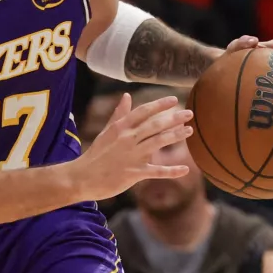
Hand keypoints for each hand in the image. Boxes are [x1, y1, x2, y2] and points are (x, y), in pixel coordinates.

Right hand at [74, 94, 192, 201]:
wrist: (82, 177)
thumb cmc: (96, 154)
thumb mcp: (106, 132)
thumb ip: (119, 114)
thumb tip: (127, 96)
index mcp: (119, 127)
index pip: (142, 112)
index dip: (159, 105)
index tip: (173, 99)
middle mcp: (126, 139)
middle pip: (154, 125)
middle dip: (173, 118)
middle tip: (189, 113)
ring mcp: (131, 156)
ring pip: (158, 142)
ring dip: (175, 136)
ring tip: (190, 130)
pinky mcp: (134, 173)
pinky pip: (156, 171)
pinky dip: (172, 171)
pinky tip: (185, 170)